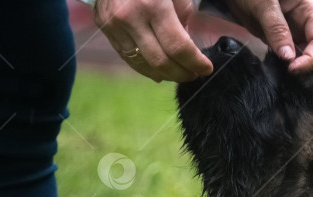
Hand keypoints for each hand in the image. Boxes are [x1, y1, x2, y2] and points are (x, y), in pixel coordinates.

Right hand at [94, 0, 212, 82]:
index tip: (207, 69)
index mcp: (153, 5)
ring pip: (143, 65)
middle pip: (160, 62)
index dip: (196, 63)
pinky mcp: (105, 29)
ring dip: (165, 75)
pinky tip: (159, 70)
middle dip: (182, 74)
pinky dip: (146, 68)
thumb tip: (187, 43)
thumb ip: (183, 16)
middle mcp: (130, 18)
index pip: (178, 47)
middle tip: (194, 74)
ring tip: (179, 73)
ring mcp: (114, 25)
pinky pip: (127, 58)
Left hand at [225, 0, 312, 72]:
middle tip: (292, 73)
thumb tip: (288, 57)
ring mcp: (298, 33)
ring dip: (305, 69)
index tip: (293, 69)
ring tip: (286, 74)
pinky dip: (292, 67)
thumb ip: (276, 29)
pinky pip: (296, 58)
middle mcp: (308, 23)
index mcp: (310, 9)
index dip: (312, 58)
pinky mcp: (285, 41)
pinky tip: (279, 70)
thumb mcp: (263, 4)